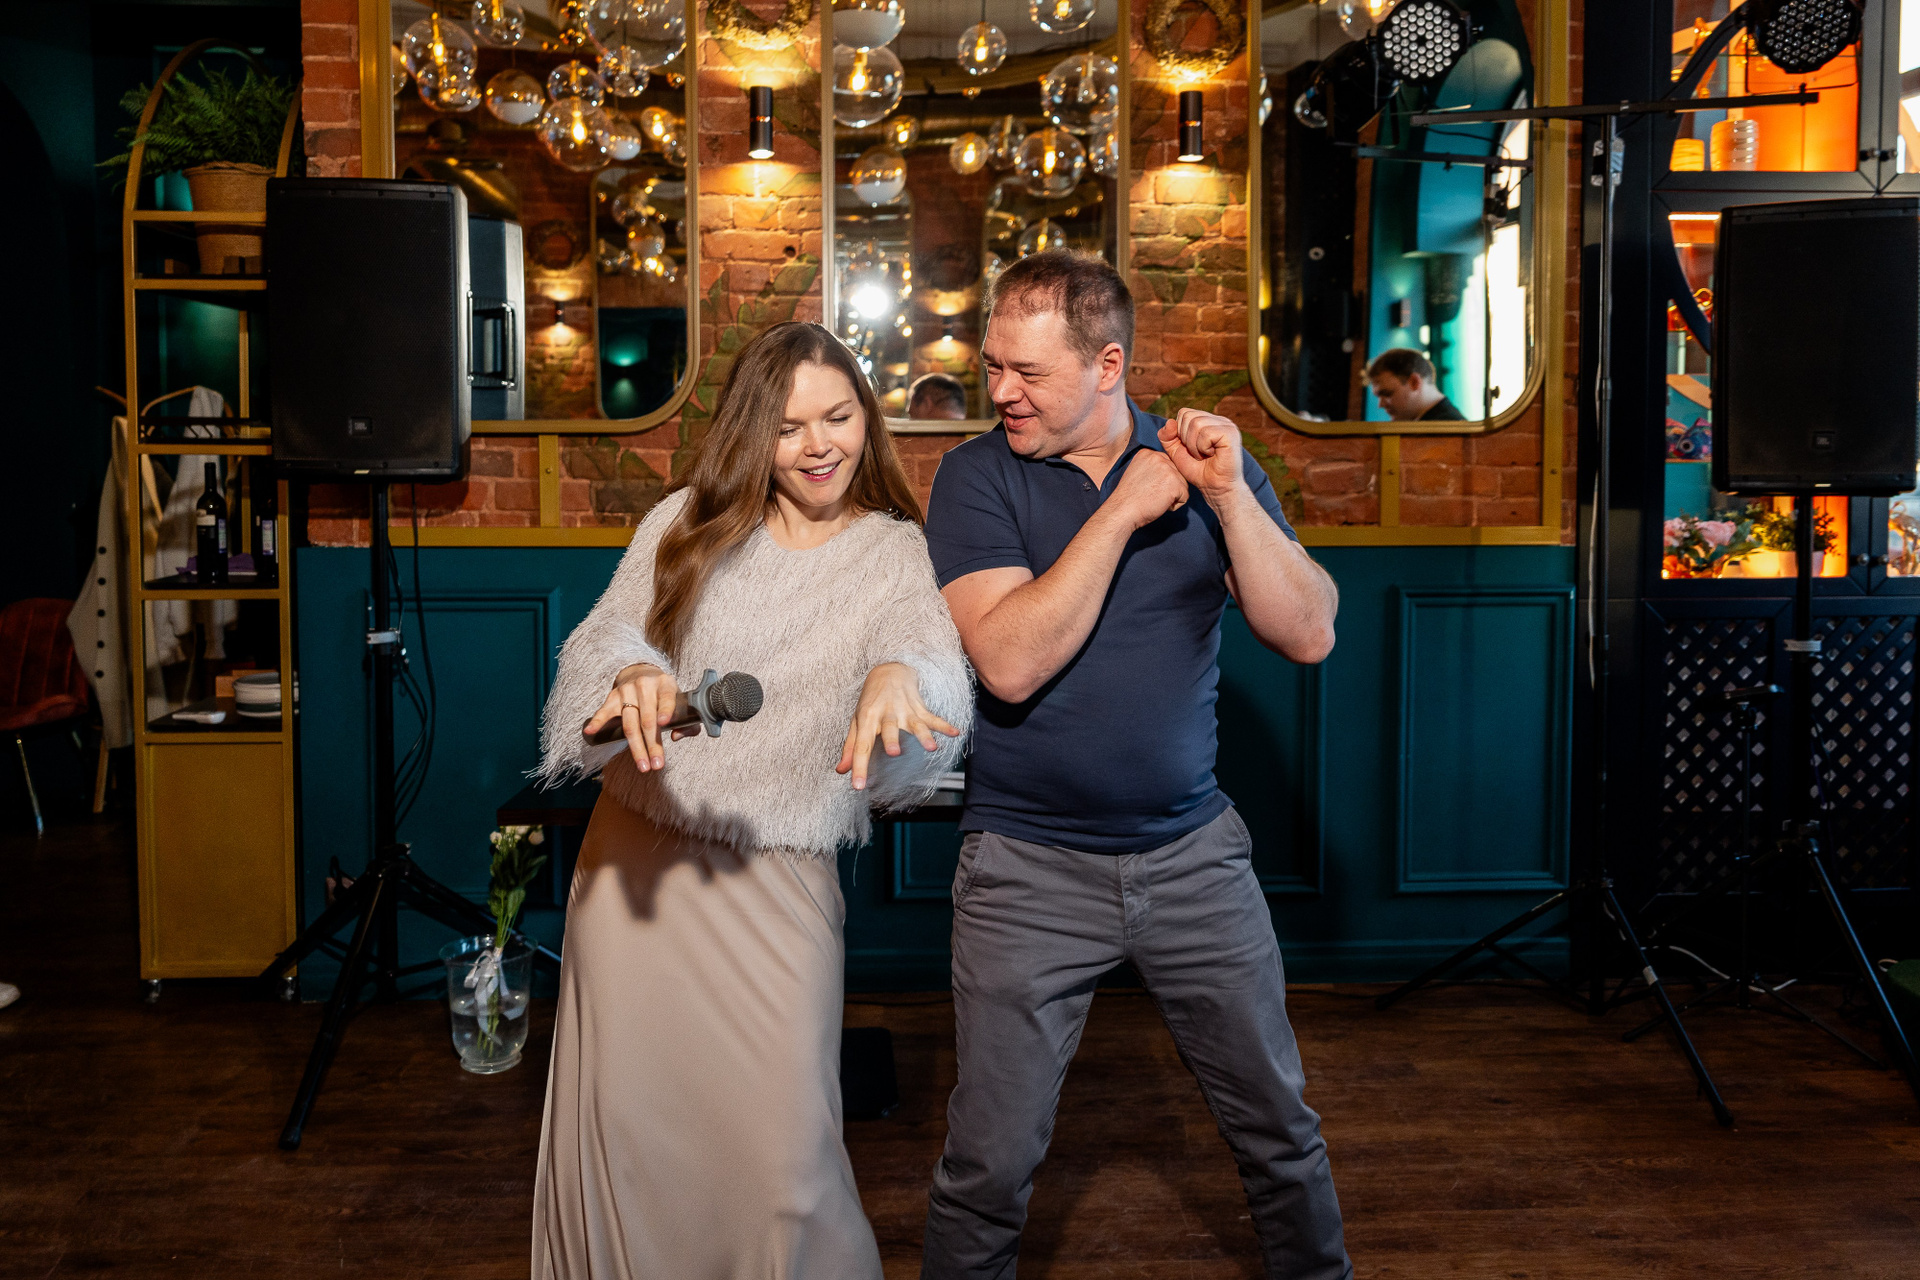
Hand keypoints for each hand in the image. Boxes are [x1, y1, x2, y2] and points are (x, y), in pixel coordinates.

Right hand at [583, 663, 689, 773]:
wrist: (641, 673)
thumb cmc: (664, 694)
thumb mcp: (679, 700)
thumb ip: (686, 720)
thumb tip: (676, 736)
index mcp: (665, 684)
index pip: (666, 698)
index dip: (665, 710)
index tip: (664, 723)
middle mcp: (645, 685)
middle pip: (647, 719)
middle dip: (652, 744)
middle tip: (656, 764)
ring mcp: (627, 691)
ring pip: (630, 723)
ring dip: (636, 747)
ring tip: (642, 765)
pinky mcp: (612, 697)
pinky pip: (604, 712)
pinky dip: (597, 722)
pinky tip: (591, 732)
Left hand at [837, 662, 960, 791]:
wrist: (889, 670)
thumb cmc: (871, 700)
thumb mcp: (857, 721)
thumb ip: (850, 747)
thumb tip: (841, 771)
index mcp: (867, 718)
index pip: (862, 745)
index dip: (859, 766)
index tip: (859, 786)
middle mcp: (886, 714)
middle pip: (889, 728)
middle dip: (893, 739)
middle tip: (895, 753)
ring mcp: (904, 710)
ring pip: (915, 724)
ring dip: (923, 735)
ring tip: (932, 747)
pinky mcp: (919, 708)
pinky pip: (933, 718)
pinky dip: (944, 726)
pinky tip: (955, 732)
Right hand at [1104, 448, 1189, 529]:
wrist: (1122, 510)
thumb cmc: (1128, 498)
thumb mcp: (1137, 473)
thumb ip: (1152, 468)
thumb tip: (1167, 473)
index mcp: (1147, 453)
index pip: (1167, 464)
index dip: (1161, 479)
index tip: (1148, 487)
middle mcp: (1159, 457)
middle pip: (1177, 473)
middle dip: (1168, 487)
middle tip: (1151, 494)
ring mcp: (1168, 470)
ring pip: (1182, 484)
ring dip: (1172, 496)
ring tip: (1155, 499)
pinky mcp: (1175, 484)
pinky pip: (1185, 497)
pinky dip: (1175, 505)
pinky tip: (1160, 504)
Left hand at [1159, 408, 1246, 501]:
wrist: (1215, 488)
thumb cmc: (1198, 471)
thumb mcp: (1176, 452)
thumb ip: (1167, 437)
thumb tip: (1170, 422)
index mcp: (1208, 420)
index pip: (1184, 413)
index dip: (1180, 432)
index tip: (1190, 449)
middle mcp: (1219, 419)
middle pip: (1188, 416)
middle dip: (1186, 439)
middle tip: (1197, 454)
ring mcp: (1227, 425)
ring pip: (1196, 424)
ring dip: (1194, 445)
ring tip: (1203, 455)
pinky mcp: (1230, 433)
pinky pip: (1206, 433)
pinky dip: (1202, 447)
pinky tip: (1211, 455)